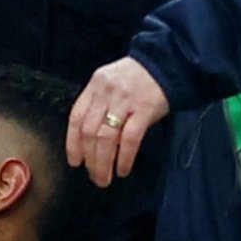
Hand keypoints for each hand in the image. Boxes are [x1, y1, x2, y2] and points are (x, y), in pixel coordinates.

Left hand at [66, 57, 170, 187]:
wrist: (167, 62)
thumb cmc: (138, 76)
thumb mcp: (111, 82)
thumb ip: (100, 103)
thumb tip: (90, 138)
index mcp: (95, 85)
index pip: (76, 117)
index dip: (72, 143)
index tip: (75, 161)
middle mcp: (107, 92)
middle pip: (89, 131)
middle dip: (89, 159)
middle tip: (94, 176)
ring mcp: (125, 101)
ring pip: (106, 138)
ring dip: (103, 163)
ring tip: (105, 178)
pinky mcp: (145, 109)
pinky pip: (129, 138)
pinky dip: (124, 157)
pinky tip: (123, 169)